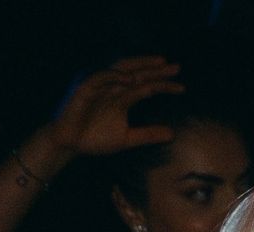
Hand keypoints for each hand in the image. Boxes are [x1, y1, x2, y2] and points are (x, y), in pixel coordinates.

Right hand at [47, 56, 182, 157]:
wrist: (71, 144)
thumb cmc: (96, 138)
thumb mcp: (128, 138)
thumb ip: (148, 134)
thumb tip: (172, 134)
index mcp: (124, 97)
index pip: (147, 86)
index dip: (164, 85)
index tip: (182, 87)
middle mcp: (114, 88)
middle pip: (137, 73)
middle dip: (156, 69)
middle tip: (176, 67)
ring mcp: (100, 86)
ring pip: (121, 70)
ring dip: (139, 66)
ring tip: (157, 66)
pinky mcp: (85, 89)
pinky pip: (99, 78)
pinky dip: (113, 76)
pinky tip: (128, 78)